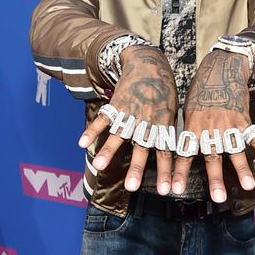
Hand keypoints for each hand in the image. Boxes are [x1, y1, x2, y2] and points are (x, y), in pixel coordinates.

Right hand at [78, 46, 178, 194]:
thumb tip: (172, 154)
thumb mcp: (172, 113)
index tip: (166, 190)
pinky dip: (91, 131)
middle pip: (141, 149)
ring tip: (98, 166)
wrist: (149, 64)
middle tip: (131, 187)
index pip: (166, 154)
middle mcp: (145, 123)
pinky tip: (82, 143)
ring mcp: (129, 114)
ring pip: (118, 136)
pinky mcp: (115, 106)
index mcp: (162, 127)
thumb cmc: (164, 92)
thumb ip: (167, 134)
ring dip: (108, 152)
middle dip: (136, 169)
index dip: (166, 172)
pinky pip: (102, 119)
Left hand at [172, 49, 254, 202]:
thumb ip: (187, 133)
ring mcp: (229, 126)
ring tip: (248, 186)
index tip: (174, 189)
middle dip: (215, 178)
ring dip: (243, 169)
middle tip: (218, 197)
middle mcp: (211, 129)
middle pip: (213, 157)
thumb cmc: (200, 93)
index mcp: (193, 128)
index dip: (178, 172)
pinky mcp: (245, 121)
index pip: (183, 154)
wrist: (221, 70)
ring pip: (237, 151)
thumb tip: (179, 151)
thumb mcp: (186, 111)